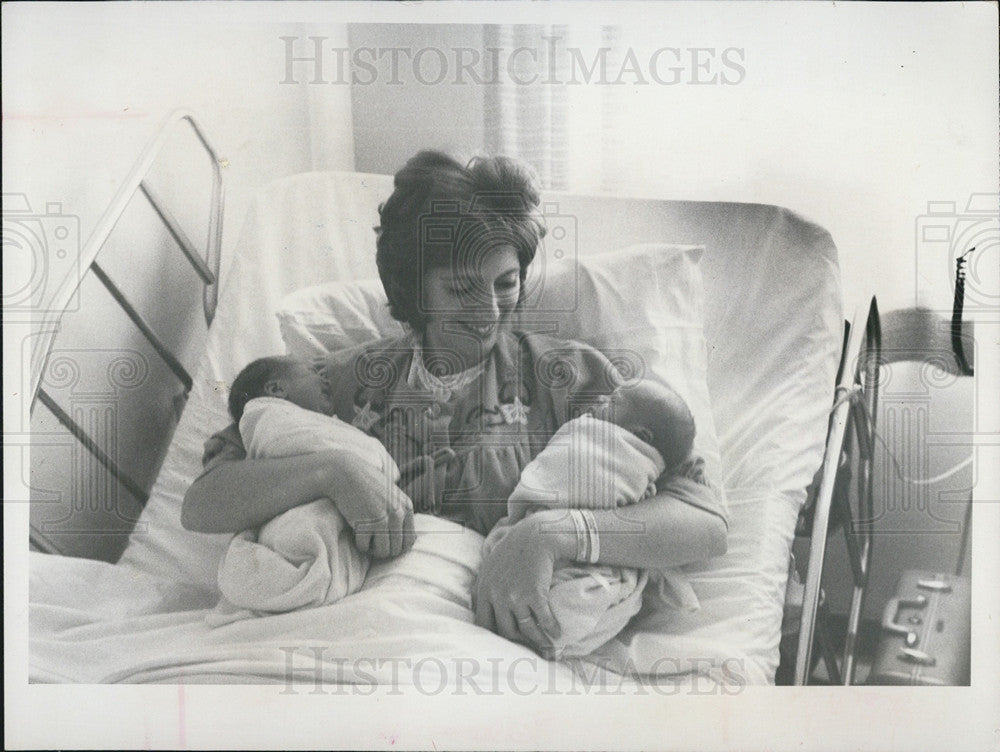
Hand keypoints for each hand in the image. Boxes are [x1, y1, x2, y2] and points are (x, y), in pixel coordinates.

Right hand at [329, 454, 415, 558]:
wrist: (345, 473)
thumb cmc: (366, 483)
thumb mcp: (391, 493)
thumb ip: (400, 511)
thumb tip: (409, 538)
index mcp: (406, 507)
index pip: (409, 540)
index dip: (397, 547)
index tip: (386, 544)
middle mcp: (398, 514)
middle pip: (396, 549)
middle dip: (383, 549)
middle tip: (373, 543)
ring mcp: (382, 519)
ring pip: (382, 551)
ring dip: (372, 550)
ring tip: (366, 540)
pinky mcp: (366, 524)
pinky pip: (364, 547)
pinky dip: (359, 544)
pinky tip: (356, 534)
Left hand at [474, 510, 573, 651]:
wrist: (535, 536)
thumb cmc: (513, 549)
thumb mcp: (490, 565)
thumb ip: (483, 585)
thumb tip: (475, 603)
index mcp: (484, 590)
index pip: (483, 624)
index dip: (494, 638)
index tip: (505, 645)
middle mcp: (497, 595)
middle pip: (506, 631)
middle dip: (519, 644)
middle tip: (529, 651)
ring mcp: (515, 596)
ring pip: (526, 630)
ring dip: (539, 642)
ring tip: (548, 649)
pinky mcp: (534, 594)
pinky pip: (544, 620)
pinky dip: (552, 629)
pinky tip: (557, 633)